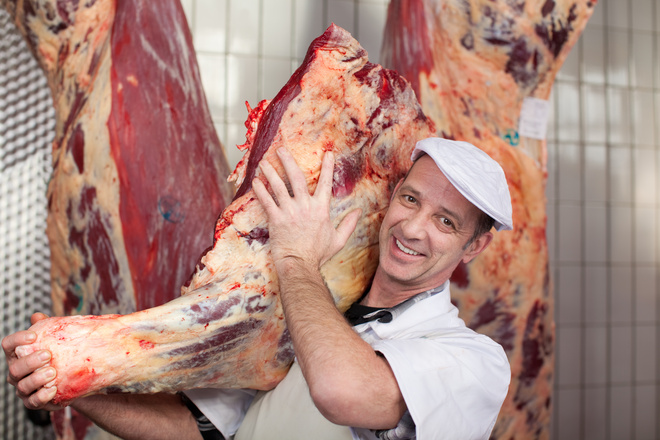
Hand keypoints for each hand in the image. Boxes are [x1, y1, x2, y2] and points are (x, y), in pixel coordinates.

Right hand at [2, 313, 61, 410]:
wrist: (70, 378)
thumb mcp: (54, 340)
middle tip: (47, 355)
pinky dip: (42, 396)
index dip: (18, 339)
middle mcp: (16, 372)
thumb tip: (37, 316)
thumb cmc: (57, 354)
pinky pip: (33, 401)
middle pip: (15, 368)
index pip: (9, 344)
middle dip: (30, 361)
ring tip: (52, 372)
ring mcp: (23, 388)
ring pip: (23, 385)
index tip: (34, 336)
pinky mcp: (32, 401)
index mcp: (17, 354)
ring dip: (37, 379)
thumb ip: (46, 328)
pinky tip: (53, 390)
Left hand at [252, 148, 360, 268]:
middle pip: (296, 178)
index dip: (328, 167)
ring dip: (270, 172)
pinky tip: (255, 181)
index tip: (328, 153)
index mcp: (321, 209)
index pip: (326, 183)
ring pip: (278, 186)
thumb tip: (359, 212)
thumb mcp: (338, 239)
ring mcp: (289, 211)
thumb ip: (349, 224)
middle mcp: (305, 206)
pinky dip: (260, 191)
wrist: (300, 264)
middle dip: (288, 161)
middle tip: (281, 149)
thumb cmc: (318, 254)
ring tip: (263, 162)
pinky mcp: (276, 219)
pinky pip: (266, 201)